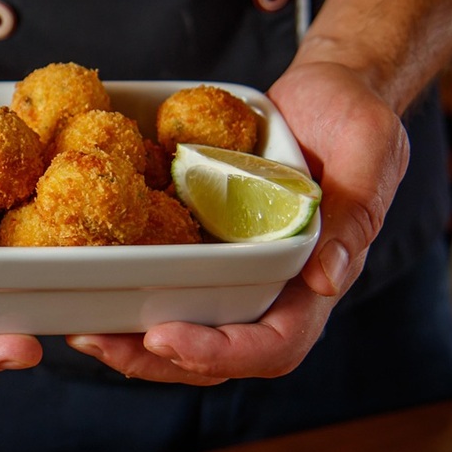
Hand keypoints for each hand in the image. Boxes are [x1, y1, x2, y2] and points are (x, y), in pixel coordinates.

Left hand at [65, 61, 408, 383]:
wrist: (326, 91)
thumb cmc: (354, 114)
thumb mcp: (370, 147)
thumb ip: (356, 211)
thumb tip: (328, 280)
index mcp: (318, 280)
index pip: (274, 345)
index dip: (221, 353)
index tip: (165, 338)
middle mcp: (275, 289)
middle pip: (217, 354)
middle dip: (156, 360)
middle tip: (98, 344)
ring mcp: (237, 270)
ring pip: (186, 329)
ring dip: (132, 342)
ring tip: (81, 333)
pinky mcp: (207, 246)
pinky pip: (168, 284)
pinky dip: (128, 294)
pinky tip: (84, 287)